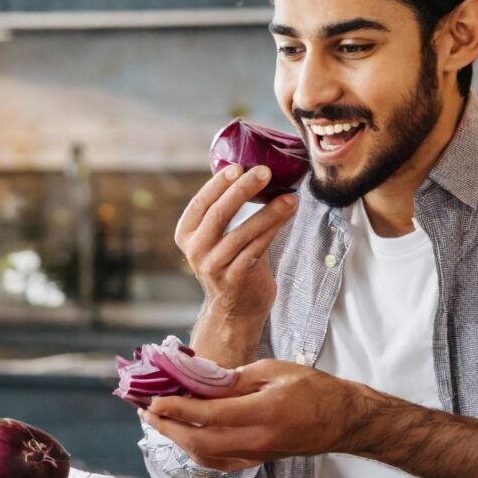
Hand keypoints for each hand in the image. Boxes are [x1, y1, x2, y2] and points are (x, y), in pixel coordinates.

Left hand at [141, 359, 365, 471]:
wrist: (341, 419)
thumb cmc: (312, 388)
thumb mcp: (273, 370)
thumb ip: (235, 379)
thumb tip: (201, 382)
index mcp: (263, 412)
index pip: (208, 415)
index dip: (177, 409)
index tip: (155, 400)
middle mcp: (257, 440)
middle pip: (199, 442)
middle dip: (167, 427)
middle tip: (146, 410)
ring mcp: (256, 454)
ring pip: (205, 456)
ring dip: (177, 439)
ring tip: (159, 420)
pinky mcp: (256, 460)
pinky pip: (218, 461)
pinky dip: (195, 449)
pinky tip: (184, 434)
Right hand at [175, 165, 297, 320]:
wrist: (235, 310)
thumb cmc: (232, 263)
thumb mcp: (220, 236)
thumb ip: (228, 209)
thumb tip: (253, 171)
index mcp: (187, 233)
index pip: (201, 202)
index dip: (218, 184)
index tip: (239, 167)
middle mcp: (196, 250)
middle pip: (219, 214)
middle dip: (243, 190)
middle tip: (265, 172)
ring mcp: (214, 266)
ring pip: (242, 233)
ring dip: (269, 212)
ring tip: (290, 197)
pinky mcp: (234, 279)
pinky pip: (256, 249)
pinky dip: (273, 230)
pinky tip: (287, 216)